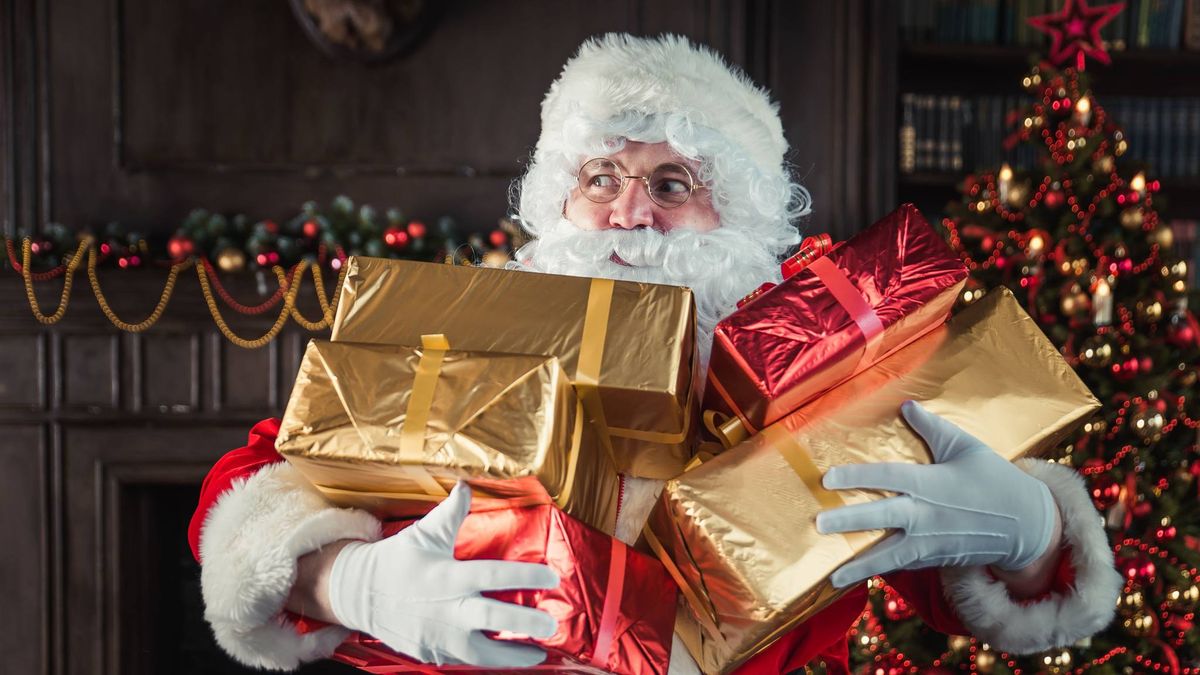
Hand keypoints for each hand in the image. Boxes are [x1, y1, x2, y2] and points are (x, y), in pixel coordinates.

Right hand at [329, 482, 560, 665]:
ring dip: (512, 656)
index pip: (491, 576)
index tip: (552, 577)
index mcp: (447, 577)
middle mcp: (445, 610)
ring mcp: (437, 638)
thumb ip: (451, 513)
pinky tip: (507, 657)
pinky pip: (464, 661)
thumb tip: (467, 486)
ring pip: (480, 655)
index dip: (523, 576)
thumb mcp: (423, 534)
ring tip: (539, 652)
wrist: (359, 595)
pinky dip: (487, 660)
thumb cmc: (396, 561)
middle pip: (490, 620)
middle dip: (523, 624)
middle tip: (550, 624)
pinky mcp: (432, 654)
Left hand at [815, 401, 1056, 587]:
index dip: (857, 476)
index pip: (887, 476)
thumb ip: (933, 427)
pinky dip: (880, 572)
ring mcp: (930, 542)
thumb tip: (906, 405)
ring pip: (889, 554)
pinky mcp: (935, 559)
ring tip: (831, 577)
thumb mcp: (967, 447)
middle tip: (819, 523)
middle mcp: (927, 515)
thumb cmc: (996, 480)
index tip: (827, 478)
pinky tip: (857, 579)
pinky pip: (903, 566)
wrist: (1029, 526)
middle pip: (882, 517)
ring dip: (859, 565)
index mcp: (931, 483)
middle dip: (849, 521)